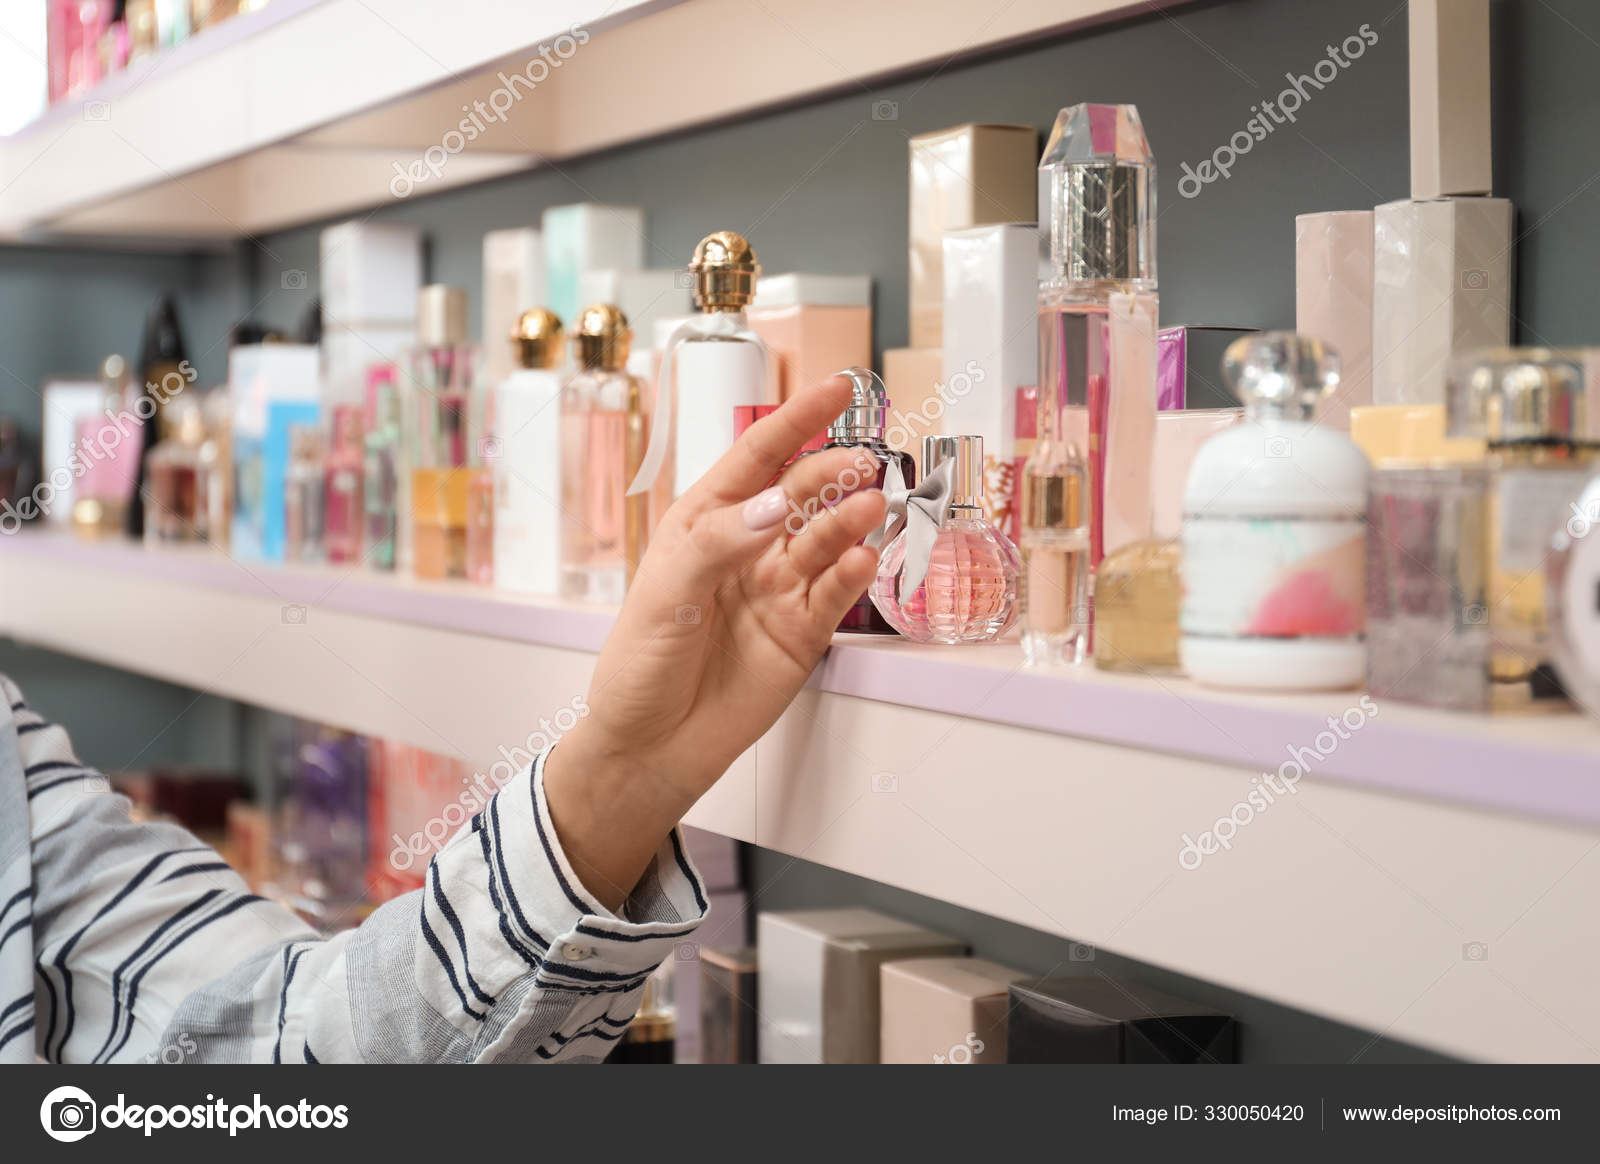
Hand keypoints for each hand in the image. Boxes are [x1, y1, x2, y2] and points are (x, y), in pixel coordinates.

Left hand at [545, 377, 887, 907]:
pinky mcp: (802, 634)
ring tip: (871, 507)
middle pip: (802, 493)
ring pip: (825, 540)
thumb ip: (720, 544)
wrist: (650, 747)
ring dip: (849, 519)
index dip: (797, 420)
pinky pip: (835, 594)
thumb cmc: (640, 666)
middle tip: (863, 463)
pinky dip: (853, 573)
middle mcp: (748, 548)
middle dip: (833, 471)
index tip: (838, 387)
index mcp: (705, 523)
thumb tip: (776, 504)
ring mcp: (779, 590)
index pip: (757, 458)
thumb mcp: (665, 595)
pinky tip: (865, 557)